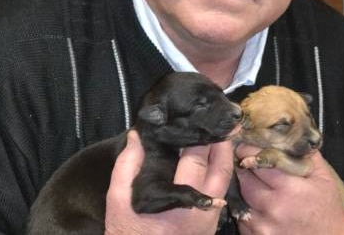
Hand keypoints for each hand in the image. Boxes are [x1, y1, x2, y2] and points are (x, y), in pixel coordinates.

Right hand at [104, 130, 233, 234]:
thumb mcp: (117, 205)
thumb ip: (125, 169)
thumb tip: (135, 138)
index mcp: (180, 206)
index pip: (196, 163)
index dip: (199, 139)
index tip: (197, 120)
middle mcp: (202, 214)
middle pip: (222, 170)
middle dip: (221, 144)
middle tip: (218, 124)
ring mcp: (210, 221)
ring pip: (226, 182)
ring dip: (223, 158)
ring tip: (216, 137)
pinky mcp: (211, 225)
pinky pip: (221, 192)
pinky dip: (218, 174)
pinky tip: (209, 161)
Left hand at [234, 143, 343, 234]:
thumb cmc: (326, 209)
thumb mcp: (323, 178)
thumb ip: (305, 154)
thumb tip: (291, 132)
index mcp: (290, 189)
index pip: (258, 162)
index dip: (249, 151)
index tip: (246, 146)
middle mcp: (274, 207)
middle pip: (245, 180)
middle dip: (245, 170)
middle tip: (248, 164)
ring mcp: (264, 226)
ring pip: (240, 199)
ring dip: (244, 190)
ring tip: (254, 184)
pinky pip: (242, 219)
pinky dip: (246, 209)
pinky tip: (258, 205)